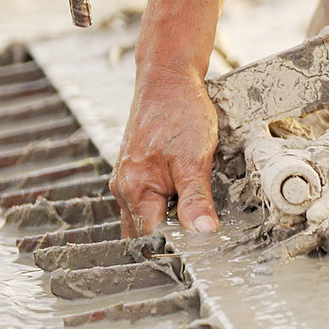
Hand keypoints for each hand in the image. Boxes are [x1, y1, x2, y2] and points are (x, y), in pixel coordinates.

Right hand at [111, 69, 220, 236]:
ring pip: (146, 215)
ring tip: (195, 217)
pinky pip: (148, 198)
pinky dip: (166, 205)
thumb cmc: (180, 113)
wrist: (168, 79)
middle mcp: (125, 187)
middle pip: (145, 231)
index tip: (200, 248)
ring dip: (168, 222)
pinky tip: (185, 198)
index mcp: (134, 189)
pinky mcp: (138, 169)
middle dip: (169, 239)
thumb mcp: (195, 159)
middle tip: (201, 241)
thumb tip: (203, 232)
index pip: (151, 237)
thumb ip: (196, 198)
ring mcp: (129, 177)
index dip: (175, 246)